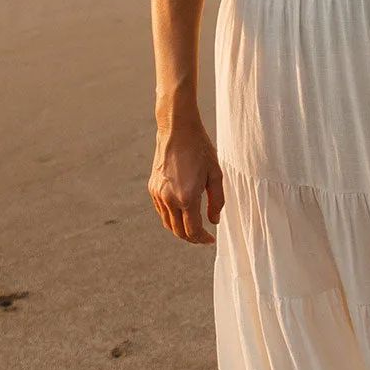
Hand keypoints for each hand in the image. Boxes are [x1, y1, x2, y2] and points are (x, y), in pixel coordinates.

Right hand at [149, 120, 224, 243]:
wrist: (177, 129)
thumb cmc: (200, 149)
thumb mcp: (216, 174)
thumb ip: (217, 200)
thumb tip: (213, 221)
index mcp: (187, 197)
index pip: (193, 231)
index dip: (202, 239)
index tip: (211, 240)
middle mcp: (169, 199)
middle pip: (179, 231)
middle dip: (192, 238)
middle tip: (203, 236)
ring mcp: (158, 194)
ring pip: (168, 223)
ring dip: (181, 228)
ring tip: (194, 224)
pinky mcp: (152, 188)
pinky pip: (162, 210)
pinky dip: (172, 216)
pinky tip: (183, 210)